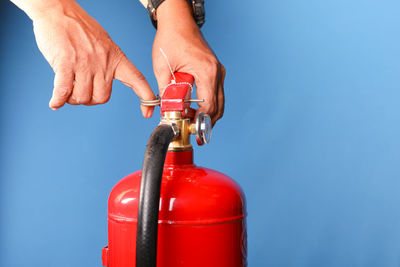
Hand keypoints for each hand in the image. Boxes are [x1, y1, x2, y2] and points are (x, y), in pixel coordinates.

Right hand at [12, 0, 154, 116]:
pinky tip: (55, 103)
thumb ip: (107, 63)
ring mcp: (84, 63)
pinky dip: (59, 100)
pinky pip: (64, 91)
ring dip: (73, 99)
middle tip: (81, 92)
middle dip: (90, 100)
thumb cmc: (79, 27)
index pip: (137, 79)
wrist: (58, 11)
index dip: (145, 97)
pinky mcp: (65, 63)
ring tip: (68, 90)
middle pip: (102, 97)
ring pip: (83, 97)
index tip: (148, 111)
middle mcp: (103, 62)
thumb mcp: (104, 44)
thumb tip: (102, 83)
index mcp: (116, 57)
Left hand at [152, 0, 224, 125]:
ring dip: (208, 114)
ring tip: (192, 121)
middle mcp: (217, 72)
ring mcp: (218, 71)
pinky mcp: (215, 70)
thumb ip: (165, 92)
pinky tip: (195, 108)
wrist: (178, 20)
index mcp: (207, 72)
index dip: (200, 122)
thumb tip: (167, 110)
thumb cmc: (171, 38)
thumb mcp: (162, 68)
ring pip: (219, 102)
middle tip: (193, 131)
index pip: (209, 107)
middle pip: (218, 108)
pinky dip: (209, 103)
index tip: (190, 129)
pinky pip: (216, 92)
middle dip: (206, 122)